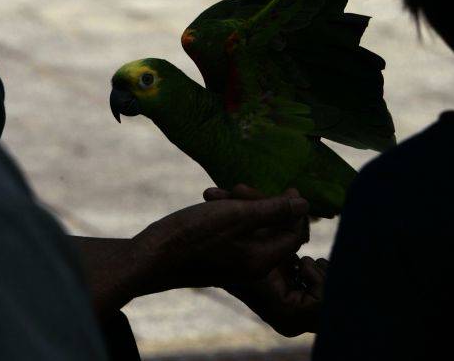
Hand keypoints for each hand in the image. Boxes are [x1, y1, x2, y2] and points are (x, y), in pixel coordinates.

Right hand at [205, 185, 323, 336]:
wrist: (148, 258)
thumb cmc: (192, 236)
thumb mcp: (236, 215)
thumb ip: (273, 210)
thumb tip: (305, 205)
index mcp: (262, 259)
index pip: (294, 235)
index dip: (294, 211)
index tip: (287, 188)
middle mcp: (252, 266)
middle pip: (272, 230)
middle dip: (260, 203)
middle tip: (239, 187)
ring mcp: (233, 263)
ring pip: (250, 228)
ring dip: (238, 205)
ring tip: (215, 191)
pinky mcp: (217, 257)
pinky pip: (232, 233)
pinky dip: (225, 214)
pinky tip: (208, 199)